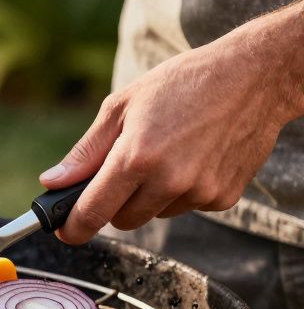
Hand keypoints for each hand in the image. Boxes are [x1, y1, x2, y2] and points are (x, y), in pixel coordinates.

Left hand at [40, 18, 303, 243]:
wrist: (254, 76)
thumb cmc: (182, 83)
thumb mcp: (123, 105)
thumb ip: (86, 151)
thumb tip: (53, 182)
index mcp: (136, 157)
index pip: (93, 211)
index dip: (73, 227)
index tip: (64, 232)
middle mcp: (169, 180)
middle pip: (123, 220)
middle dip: (115, 203)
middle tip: (125, 170)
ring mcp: (200, 192)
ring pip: (155, 214)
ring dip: (151, 196)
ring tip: (168, 153)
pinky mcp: (224, 197)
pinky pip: (187, 207)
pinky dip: (183, 191)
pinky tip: (194, 157)